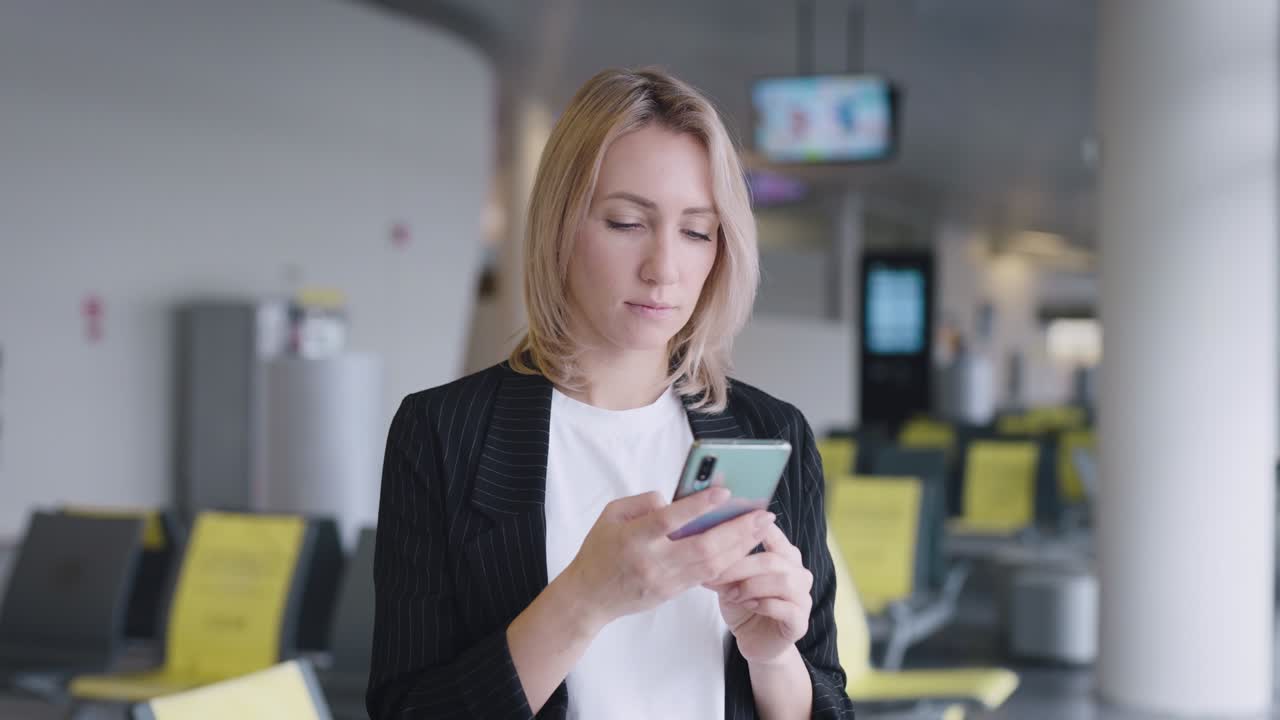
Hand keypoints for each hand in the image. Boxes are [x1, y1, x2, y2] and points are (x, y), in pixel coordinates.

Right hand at [561, 488, 774, 629]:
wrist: (589, 597)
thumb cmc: (600, 549)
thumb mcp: (610, 515)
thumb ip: (642, 502)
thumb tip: (676, 499)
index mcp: (633, 538)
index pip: (669, 520)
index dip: (698, 506)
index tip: (724, 492)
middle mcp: (652, 562)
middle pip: (702, 547)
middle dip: (736, 530)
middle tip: (763, 514)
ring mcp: (664, 581)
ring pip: (711, 566)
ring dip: (740, 547)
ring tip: (761, 528)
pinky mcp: (672, 593)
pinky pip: (707, 578)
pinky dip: (729, 562)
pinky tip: (744, 547)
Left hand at [703, 522, 812, 664]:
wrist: (755, 642)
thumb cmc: (744, 607)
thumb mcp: (730, 582)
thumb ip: (727, 567)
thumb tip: (707, 550)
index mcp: (785, 556)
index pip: (774, 533)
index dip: (753, 527)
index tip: (728, 527)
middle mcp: (799, 573)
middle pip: (772, 560)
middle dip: (740, 566)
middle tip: (715, 574)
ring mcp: (803, 597)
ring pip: (783, 581)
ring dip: (752, 586)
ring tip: (733, 594)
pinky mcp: (800, 622)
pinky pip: (786, 608)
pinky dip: (764, 605)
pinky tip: (749, 606)